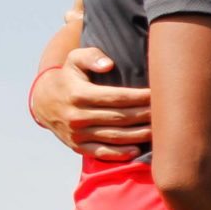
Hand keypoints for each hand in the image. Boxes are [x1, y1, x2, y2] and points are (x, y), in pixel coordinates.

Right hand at [34, 46, 152, 159]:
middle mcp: (77, 115)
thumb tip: (109, 64)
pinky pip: (102, 152)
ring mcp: (77, 133)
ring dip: (140, 134)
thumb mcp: (74, 60)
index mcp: (78, 94)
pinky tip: (139, 149)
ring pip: (115, 136)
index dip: (140, 97)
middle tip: (167, 113)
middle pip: (121, 118)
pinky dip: (121, 153)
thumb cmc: (69, 78)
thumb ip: (91, 56)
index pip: (117, 97)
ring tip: (161, 130)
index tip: (158, 94)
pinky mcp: (78, 147)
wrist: (43, 102)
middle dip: (146, 115)